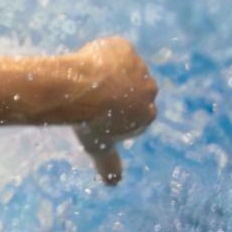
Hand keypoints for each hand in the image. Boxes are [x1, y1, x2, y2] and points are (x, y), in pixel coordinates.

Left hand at [69, 36, 156, 185]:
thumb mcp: (100, 148)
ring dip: (102, 73)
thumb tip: (113, 183)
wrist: (83, 91)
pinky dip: (98, 55)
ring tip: (82, 81)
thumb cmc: (90, 122)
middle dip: (109, 93)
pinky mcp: (123, 48)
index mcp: (147, 114)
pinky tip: (84, 63)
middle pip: (126, 90)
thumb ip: (110, 165)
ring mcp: (138, 67)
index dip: (109, 114)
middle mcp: (149, 90)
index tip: (93, 114)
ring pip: (117, 69)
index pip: (130, 114)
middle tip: (85, 97)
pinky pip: (109, 50)